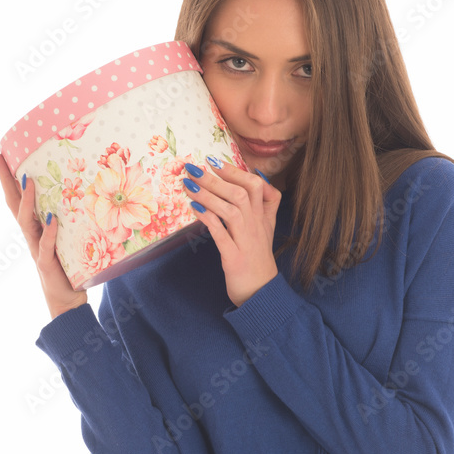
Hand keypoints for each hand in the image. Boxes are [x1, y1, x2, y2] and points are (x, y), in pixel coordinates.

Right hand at [0, 151, 87, 318]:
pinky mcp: (47, 262)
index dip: (6, 177)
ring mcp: (36, 248)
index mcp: (33, 227)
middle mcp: (30, 235)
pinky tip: (51, 218)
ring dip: (27, 200)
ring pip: (25, 221)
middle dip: (5, 180)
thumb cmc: (67, 267)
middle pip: (12, 204)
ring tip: (28, 179)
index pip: (16, 197)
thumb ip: (64, 218)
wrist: (67, 301)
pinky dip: (48, 231)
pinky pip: (46, 244)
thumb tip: (74, 192)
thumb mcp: (65, 238)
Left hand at [181, 156, 281, 306]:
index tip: (215, 161)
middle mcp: (256, 226)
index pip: (256, 186)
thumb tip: (256, 176)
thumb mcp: (265, 229)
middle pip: (241, 194)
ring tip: (188, 184)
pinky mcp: (234, 257)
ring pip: (231, 210)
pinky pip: (221, 233)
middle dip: (216, 178)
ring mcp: (246, 241)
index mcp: (263, 217)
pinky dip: (208, 218)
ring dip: (208, 195)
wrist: (261, 292)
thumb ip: (263, 203)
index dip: (236, 172)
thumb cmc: (257, 258)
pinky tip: (194, 208)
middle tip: (193, 168)